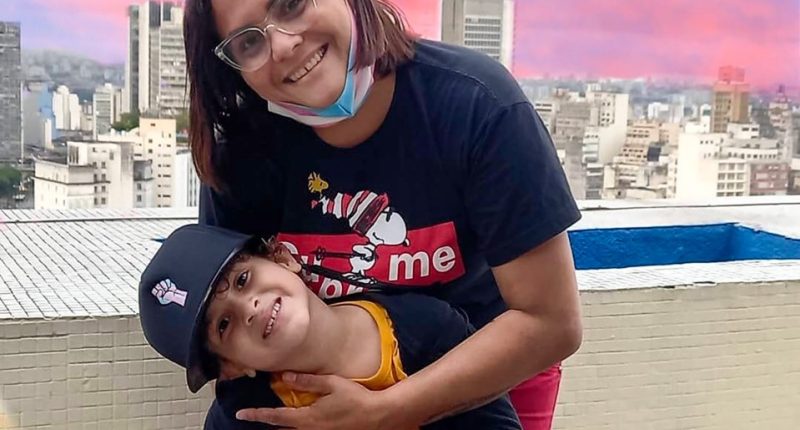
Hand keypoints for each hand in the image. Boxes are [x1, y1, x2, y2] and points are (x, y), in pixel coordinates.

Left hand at [151, 280, 186, 305]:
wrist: (174, 297)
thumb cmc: (167, 299)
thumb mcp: (162, 300)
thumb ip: (159, 296)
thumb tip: (160, 291)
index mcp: (156, 292)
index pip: (154, 290)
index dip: (157, 292)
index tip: (161, 295)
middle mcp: (159, 287)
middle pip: (157, 285)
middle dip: (162, 289)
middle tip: (165, 292)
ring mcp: (163, 284)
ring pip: (162, 282)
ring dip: (165, 286)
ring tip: (167, 290)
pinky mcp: (168, 282)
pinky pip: (167, 281)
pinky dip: (169, 284)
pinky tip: (170, 287)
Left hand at [235, 373, 407, 429]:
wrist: (377, 416)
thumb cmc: (355, 398)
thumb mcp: (331, 384)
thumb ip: (307, 381)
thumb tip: (284, 375)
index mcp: (307, 418)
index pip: (276, 416)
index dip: (257, 414)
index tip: (241, 414)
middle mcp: (309, 429)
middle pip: (281, 427)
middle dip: (266, 421)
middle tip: (250, 416)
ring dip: (279, 424)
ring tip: (269, 417)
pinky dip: (293, 425)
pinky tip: (293, 420)